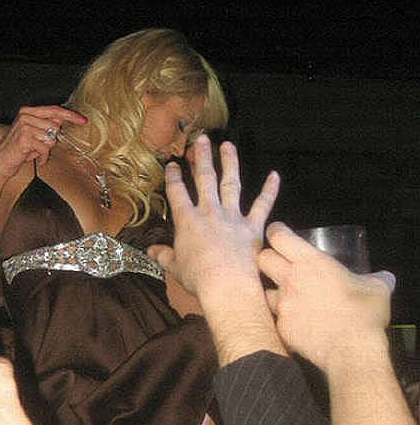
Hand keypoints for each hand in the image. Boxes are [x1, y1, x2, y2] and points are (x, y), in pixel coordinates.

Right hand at [0, 105, 86, 176]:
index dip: (70, 115)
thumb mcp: (33, 134)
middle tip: (39, 147)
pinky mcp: (25, 139)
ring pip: (51, 139)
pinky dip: (42, 157)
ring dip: (45, 150)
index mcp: (28, 111)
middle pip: (55, 127)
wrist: (0, 162)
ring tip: (33, 152)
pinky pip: (45, 149)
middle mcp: (26, 116)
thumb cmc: (18, 150)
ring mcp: (25, 126)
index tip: (83, 120)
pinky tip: (34, 158)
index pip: (54, 110)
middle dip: (51, 140)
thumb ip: (46, 125)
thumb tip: (62, 121)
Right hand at [148, 135, 278, 306]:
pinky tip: (275, 175)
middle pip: (204, 179)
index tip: (173, 165)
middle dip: (201, 158)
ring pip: (231, 184)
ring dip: (229, 163)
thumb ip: (163, 256)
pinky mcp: (252, 227)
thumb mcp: (175, 267)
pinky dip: (270, 190)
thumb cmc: (198, 278)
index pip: (177, 193)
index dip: (174, 177)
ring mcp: (233, 217)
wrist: (226, 285)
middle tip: (201, 140)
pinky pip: (263, 205)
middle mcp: (210, 213)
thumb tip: (150, 251)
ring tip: (228, 146)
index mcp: (187, 221)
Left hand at [259, 222, 395, 370]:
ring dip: (273, 290)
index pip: (279, 237)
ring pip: (265, 290)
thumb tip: (385, 278)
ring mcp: (282, 305)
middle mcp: (290, 280)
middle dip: (268, 258)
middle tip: (279, 263)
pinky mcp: (281, 327)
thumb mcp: (377, 289)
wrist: (350, 351)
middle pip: (262, 259)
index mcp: (310, 262)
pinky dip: (283, 317)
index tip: (279, 234)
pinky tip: (296, 321)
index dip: (277, 232)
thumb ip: (377, 278)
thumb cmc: (363, 313)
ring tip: (289, 296)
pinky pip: (275, 317)